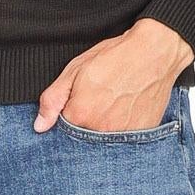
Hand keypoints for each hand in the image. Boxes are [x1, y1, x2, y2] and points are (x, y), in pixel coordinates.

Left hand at [34, 18, 193, 133]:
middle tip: (101, 99)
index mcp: (80, 115)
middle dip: (86, 122)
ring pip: (104, 140)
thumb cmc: (115, 57)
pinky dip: (123, 128)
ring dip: (104, 127)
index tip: (79, 101)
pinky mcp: (142, 136)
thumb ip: (53, 100)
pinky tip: (127, 109)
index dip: (68, 114)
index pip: (62, 129)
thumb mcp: (75, 70)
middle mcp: (101, 131)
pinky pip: (125, 141)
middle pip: (83, 138)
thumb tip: (39, 126)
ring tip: (114, 103)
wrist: (155, 53)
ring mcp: (123, 136)